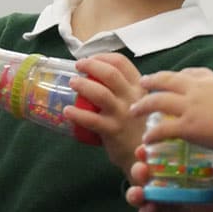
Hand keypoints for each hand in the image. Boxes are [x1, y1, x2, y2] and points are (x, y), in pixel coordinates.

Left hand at [64, 53, 146, 175]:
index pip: (122, 63)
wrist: (144, 155)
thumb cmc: (137, 126)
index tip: (91, 58)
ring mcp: (123, 114)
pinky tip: (68, 111)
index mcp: (138, 88)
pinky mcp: (113, 131)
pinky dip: (77, 114)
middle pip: (111, 73)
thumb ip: (126, 89)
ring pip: (100, 93)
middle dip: (91, 65)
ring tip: (72, 82)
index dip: (103, 56)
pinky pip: (91, 120)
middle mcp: (133, 98)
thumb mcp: (139, 102)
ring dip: (83, 85)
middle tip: (78, 66)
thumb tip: (98, 73)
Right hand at [125, 149, 212, 211]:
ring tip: (140, 193)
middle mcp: (160, 183)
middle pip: (141, 173)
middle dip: (138, 169)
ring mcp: (157, 201)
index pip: (154, 156)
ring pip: (137, 194)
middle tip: (143, 169)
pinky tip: (151, 209)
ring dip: (135, 192)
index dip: (146, 150)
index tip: (144, 148)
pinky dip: (145, 211)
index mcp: (172, 168)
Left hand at [131, 68, 212, 148]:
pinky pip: (164, 129)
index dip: (174, 75)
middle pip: (166, 81)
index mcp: (209, 81)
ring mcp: (189, 107)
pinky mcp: (188, 127)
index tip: (165, 78)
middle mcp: (195, 90)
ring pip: (158, 102)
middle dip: (152, 82)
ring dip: (143, 105)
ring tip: (133, 110)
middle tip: (142, 84)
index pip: (188, 73)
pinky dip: (153, 134)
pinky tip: (146, 140)